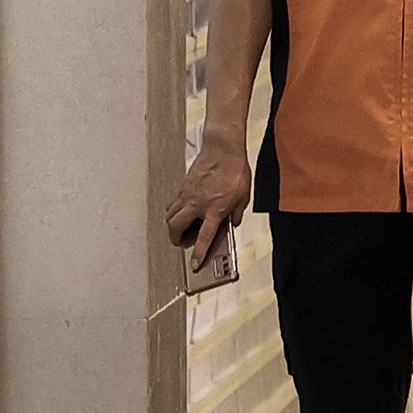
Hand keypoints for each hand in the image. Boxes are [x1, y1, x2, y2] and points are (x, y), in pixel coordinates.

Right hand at [169, 139, 249, 264]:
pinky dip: (173, 209)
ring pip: (169, 215)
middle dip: (175, 239)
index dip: (198, 254)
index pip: (203, 238)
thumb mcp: (243, 196)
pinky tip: (181, 210)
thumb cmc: (235, 169)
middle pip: (176, 227)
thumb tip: (233, 222)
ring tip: (179, 229)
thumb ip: (236, 213)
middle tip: (180, 243)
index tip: (195, 264)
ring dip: (172, 225)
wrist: (223, 148)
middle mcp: (198, 204)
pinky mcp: (184, 185)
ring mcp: (188, 194)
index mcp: (215, 210)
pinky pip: (173, 202)